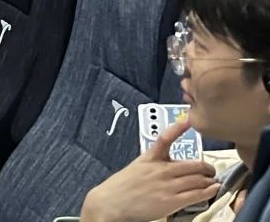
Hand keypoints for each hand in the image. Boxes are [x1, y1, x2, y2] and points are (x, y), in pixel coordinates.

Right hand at [79, 119, 218, 221]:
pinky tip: (213, 189)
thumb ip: (153, 165)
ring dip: (209, 180)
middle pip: (192, 164)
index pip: (165, 138)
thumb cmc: (122, 187)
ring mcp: (167, 185)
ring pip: (198, 179)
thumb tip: (169, 167)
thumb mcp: (136, 168)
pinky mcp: (171, 201)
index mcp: (149, 158)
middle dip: (206, 167)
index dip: (178, 128)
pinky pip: (196, 194)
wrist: (111, 202)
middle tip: (210, 169)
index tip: (188, 120)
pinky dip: (209, 191)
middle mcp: (160, 170)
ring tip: (213, 181)